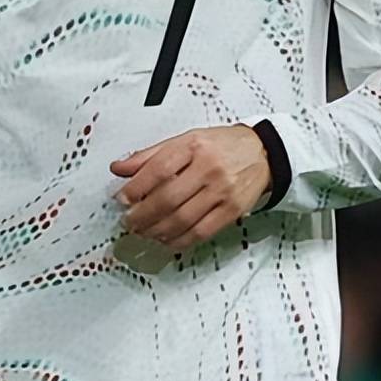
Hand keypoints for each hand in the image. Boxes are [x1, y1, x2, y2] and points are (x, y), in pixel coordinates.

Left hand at [110, 125, 270, 251]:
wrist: (261, 152)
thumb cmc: (220, 145)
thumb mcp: (183, 139)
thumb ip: (150, 155)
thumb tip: (119, 168)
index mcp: (192, 146)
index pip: (158, 169)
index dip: (136, 188)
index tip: (122, 198)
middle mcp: (208, 168)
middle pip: (169, 198)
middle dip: (143, 215)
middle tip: (129, 221)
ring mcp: (222, 191)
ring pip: (183, 219)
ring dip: (158, 231)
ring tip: (144, 232)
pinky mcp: (232, 211)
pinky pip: (202, 232)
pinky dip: (180, 240)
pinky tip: (167, 239)